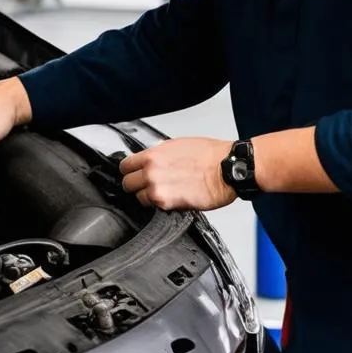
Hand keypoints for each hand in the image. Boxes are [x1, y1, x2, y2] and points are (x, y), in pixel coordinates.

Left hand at [119, 138, 235, 211]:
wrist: (226, 168)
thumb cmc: (209, 155)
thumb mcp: (177, 145)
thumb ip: (159, 155)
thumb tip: (150, 161)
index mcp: (153, 155)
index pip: (125, 165)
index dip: (129, 170)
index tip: (132, 173)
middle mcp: (151, 171)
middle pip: (127, 184)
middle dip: (135, 185)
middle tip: (146, 185)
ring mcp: (157, 189)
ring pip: (139, 198)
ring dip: (148, 197)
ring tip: (163, 192)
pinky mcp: (168, 204)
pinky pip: (155, 207)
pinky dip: (161, 205)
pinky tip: (173, 198)